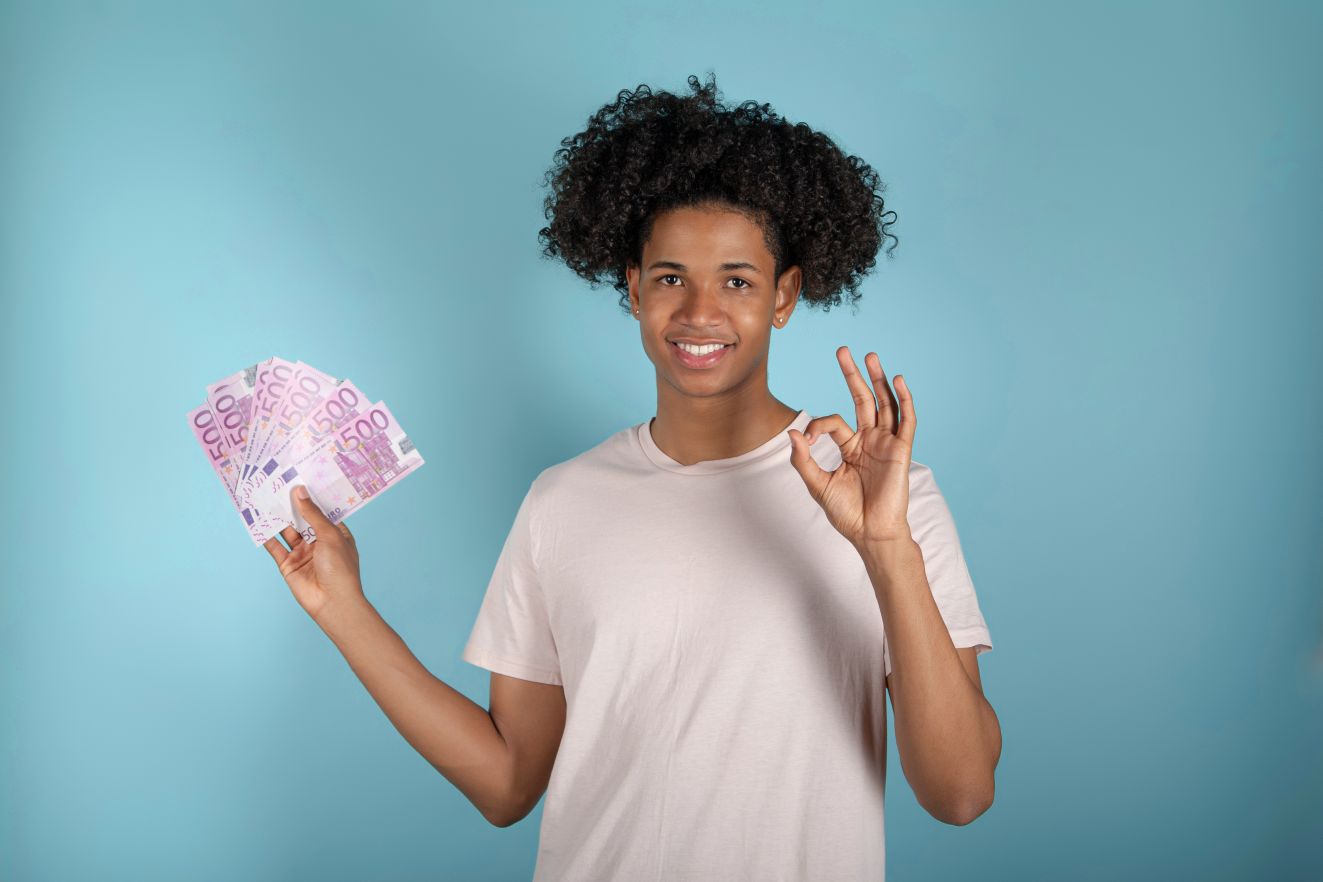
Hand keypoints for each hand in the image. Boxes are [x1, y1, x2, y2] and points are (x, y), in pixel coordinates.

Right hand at [262, 486, 364, 623]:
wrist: (332, 602)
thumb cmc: (340, 568)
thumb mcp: (329, 535)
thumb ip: (312, 514)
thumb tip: (300, 492)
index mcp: (335, 534)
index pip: (322, 511)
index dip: (311, 497)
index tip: (299, 478)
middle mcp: (319, 542)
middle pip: (302, 519)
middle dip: (291, 504)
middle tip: (277, 483)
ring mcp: (302, 553)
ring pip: (286, 531)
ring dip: (277, 517)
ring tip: (264, 496)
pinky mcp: (288, 564)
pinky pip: (274, 546)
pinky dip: (265, 535)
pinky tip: (256, 520)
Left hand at [788, 346, 916, 546]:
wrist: (870, 533)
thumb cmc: (847, 513)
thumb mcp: (817, 485)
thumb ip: (803, 459)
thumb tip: (792, 431)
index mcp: (850, 447)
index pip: (834, 421)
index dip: (817, 425)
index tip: (806, 439)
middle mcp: (870, 440)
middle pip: (863, 399)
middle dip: (853, 375)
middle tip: (843, 350)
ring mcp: (886, 443)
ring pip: (884, 404)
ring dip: (879, 380)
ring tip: (871, 356)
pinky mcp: (901, 451)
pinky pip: (906, 421)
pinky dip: (903, 400)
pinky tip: (897, 381)